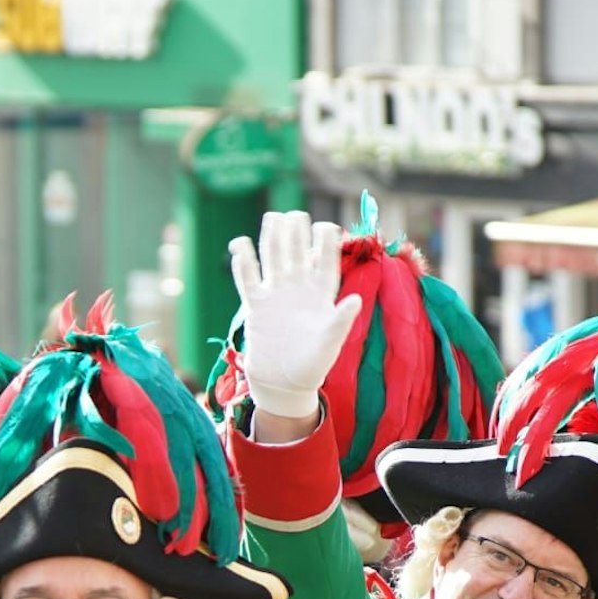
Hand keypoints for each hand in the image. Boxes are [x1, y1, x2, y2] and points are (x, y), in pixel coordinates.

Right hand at [227, 211, 361, 425]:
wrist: (283, 383)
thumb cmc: (312, 366)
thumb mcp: (330, 343)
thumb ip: (341, 321)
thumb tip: (357, 300)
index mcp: (321, 296)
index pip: (324, 262)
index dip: (326, 244)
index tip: (326, 227)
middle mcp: (298, 290)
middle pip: (297, 253)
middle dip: (296, 233)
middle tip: (295, 215)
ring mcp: (276, 295)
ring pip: (273, 259)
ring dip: (272, 239)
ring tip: (272, 217)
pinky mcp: (255, 306)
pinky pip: (248, 280)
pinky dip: (244, 263)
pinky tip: (240, 245)